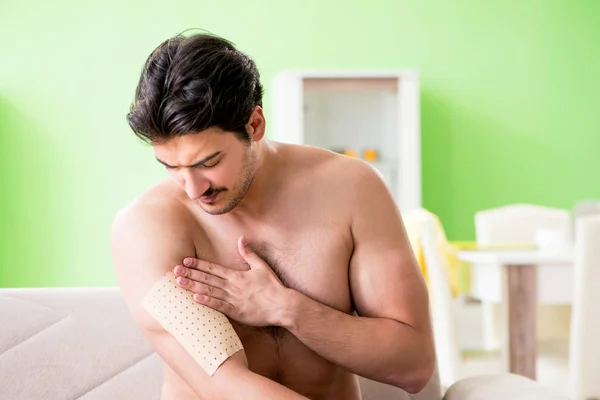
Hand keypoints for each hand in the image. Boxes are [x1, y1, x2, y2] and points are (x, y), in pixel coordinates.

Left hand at [173, 236, 291, 326]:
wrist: (282, 305)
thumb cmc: (273, 286)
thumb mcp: (262, 266)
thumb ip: (249, 253)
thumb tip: (241, 239)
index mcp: (237, 275)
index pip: (214, 268)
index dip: (198, 264)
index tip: (185, 260)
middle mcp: (232, 286)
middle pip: (207, 278)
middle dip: (190, 273)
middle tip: (175, 270)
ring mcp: (233, 299)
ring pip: (209, 291)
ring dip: (193, 286)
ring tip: (179, 282)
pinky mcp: (236, 312)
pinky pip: (219, 306)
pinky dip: (207, 302)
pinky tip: (195, 298)